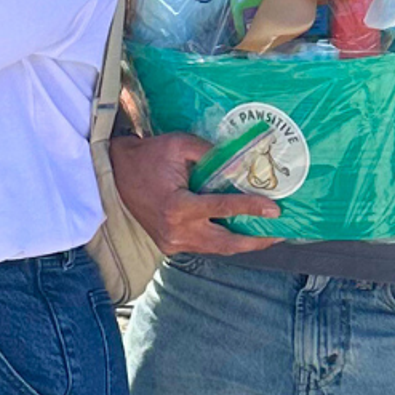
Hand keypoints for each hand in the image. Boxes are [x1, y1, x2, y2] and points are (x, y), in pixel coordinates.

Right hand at [109, 133, 279, 255]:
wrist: (116, 173)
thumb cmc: (147, 156)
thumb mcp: (180, 145)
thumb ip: (212, 153)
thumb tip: (242, 163)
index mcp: (178, 207)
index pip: (223, 210)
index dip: (252, 208)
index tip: (275, 209)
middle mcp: (176, 231)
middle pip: (226, 243)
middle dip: (256, 241)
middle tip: (279, 232)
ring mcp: (172, 242)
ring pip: (216, 249)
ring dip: (241, 243)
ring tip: (265, 234)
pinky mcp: (170, 245)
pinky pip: (203, 247)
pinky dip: (223, 241)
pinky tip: (239, 232)